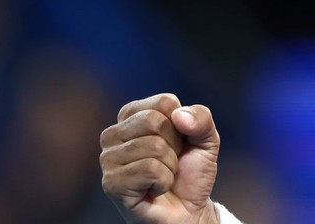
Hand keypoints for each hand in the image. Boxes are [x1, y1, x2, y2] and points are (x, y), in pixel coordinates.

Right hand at [100, 93, 220, 223]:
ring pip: (153, 147)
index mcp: (132, 114)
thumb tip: (179, 115)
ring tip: (163, 177)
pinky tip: (155, 189)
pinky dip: (163, 181)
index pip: (164, 102)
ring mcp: (108, 159)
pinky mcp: (111, 183)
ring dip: (170, 166)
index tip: (179, 142)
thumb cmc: (190, 173)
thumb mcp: (206, 140)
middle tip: (171, 162)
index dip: (182, 124)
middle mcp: (113, 134)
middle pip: (155, 121)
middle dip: (174, 145)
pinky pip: (150, 170)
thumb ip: (201, 118)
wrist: (188, 212)